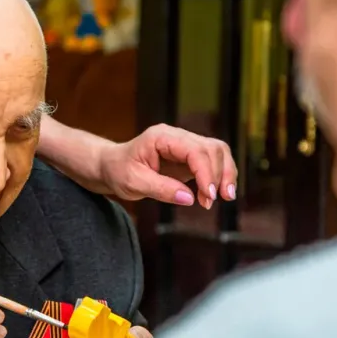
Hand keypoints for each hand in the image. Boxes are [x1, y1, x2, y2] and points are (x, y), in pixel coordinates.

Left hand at [99, 124, 237, 208]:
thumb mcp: (133, 183)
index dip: (206, 172)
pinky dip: (220, 176)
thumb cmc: (118, 170)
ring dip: (225, 174)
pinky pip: (214, 161)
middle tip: (211, 201)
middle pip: (211, 148)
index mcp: (161, 137)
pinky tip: (216, 193)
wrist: (112, 166)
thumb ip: (161, 189)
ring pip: (218, 152)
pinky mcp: (190, 157)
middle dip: (218, 175)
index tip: (209, 195)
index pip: (194, 149)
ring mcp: (185, 145)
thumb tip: (189, 198)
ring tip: (222, 198)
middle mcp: (176, 136)